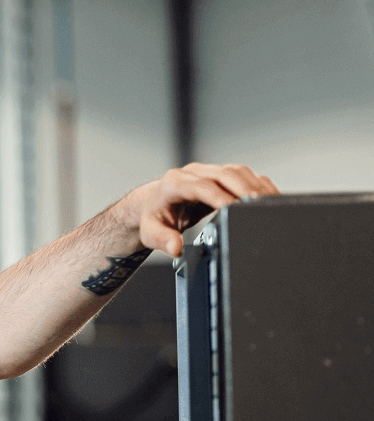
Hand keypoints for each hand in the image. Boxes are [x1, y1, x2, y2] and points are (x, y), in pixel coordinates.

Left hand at [120, 163, 279, 257]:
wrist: (152, 205)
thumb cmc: (153, 218)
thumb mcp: (151, 232)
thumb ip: (162, 240)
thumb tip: (176, 248)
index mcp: (174, 183)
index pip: (202, 187)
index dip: (220, 197)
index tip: (234, 210)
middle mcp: (192, 172)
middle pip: (224, 174)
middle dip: (245, 189)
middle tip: (260, 206)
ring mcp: (207, 171)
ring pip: (237, 171)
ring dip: (255, 185)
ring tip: (270, 202)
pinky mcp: (219, 175)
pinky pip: (242, 175)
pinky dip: (257, 184)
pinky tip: (269, 196)